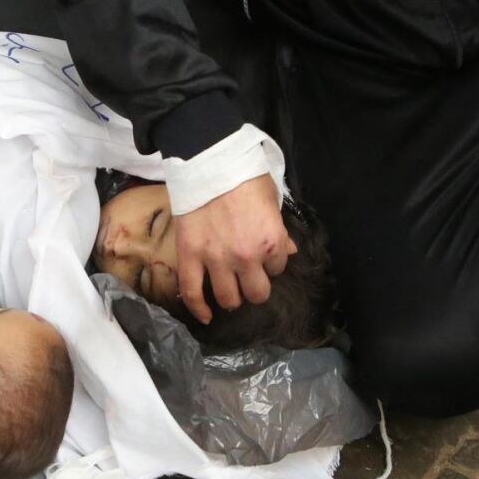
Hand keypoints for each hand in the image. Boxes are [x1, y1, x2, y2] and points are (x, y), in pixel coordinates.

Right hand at [173, 174, 296, 323]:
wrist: (208, 161)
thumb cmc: (244, 175)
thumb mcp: (272, 199)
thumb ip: (279, 229)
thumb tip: (288, 251)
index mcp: (271, 241)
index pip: (278, 268)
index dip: (272, 262)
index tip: (264, 255)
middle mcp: (247, 257)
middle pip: (256, 293)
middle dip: (255, 288)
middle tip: (249, 281)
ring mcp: (216, 260)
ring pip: (228, 298)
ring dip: (231, 298)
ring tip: (229, 293)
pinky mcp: (190, 257)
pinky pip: (193, 292)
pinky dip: (199, 309)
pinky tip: (206, 317)